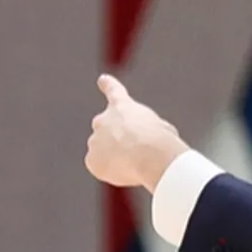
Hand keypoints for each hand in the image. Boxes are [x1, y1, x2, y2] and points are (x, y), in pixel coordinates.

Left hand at [86, 74, 189, 192]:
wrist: (148, 153)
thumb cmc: (160, 140)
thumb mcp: (160, 128)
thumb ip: (146, 131)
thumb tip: (142, 145)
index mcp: (123, 107)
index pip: (114, 91)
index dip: (108, 85)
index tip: (102, 80)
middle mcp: (103, 120)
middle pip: (104, 129)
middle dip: (113, 138)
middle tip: (131, 151)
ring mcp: (95, 140)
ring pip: (103, 151)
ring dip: (115, 157)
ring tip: (134, 163)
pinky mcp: (91, 160)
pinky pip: (100, 168)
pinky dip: (110, 171)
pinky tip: (125, 171)